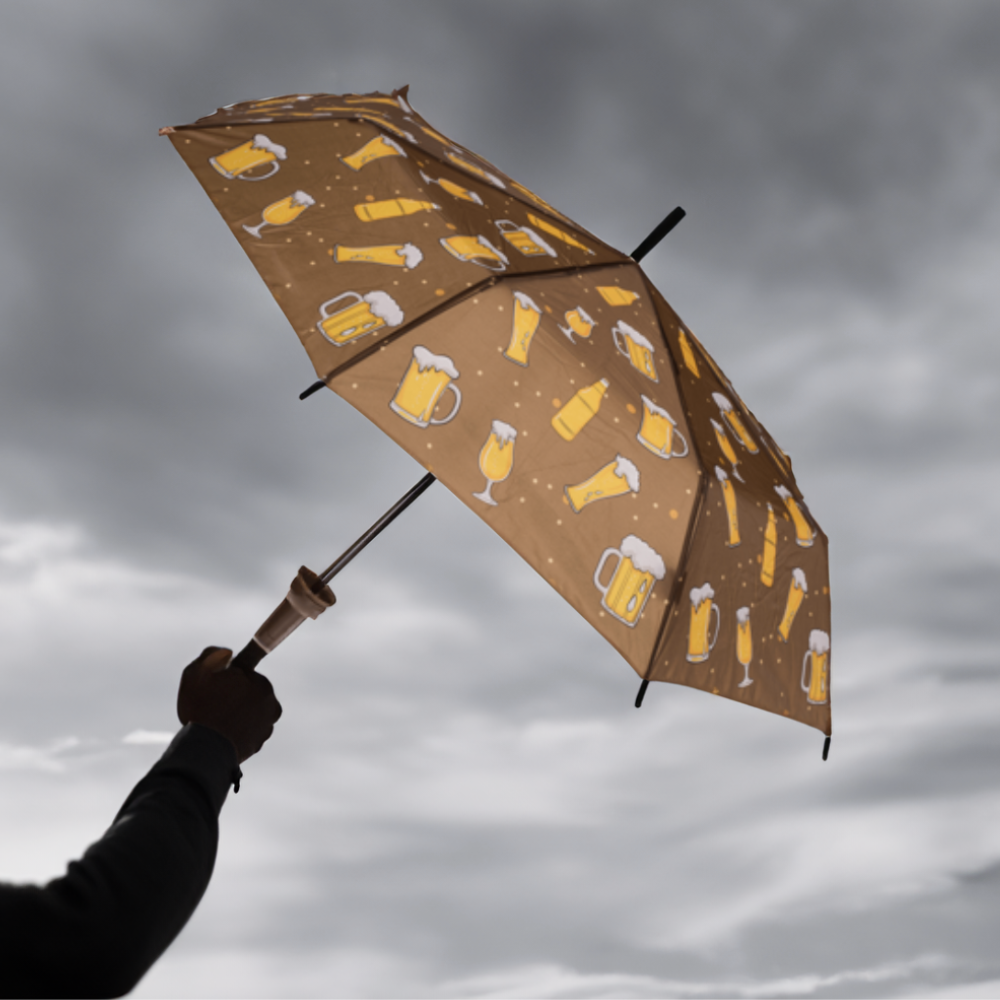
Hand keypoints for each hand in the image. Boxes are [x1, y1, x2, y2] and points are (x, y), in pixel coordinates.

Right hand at [177, 647, 282, 762]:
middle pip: (249, 692)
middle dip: (235, 694)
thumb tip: (228, 652)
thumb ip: (212, 655)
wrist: (206, 748)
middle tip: (214, 703)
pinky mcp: (260, 741)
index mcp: (258, 681)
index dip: (231, 674)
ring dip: (239, 713)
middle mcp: (269, 701)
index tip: (225, 676)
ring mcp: (267, 723)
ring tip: (217, 720)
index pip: (246, 673)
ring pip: (251, 712)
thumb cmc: (201, 708)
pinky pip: (249, 731)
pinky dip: (239, 730)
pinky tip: (224, 732)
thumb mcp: (197, 672)